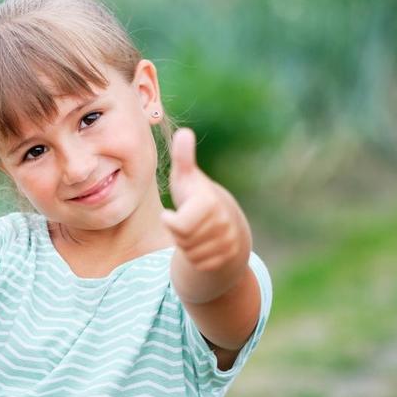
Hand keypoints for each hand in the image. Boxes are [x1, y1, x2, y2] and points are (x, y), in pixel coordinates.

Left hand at [159, 128, 247, 271]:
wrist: (229, 226)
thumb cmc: (197, 199)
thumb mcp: (188, 179)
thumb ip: (183, 158)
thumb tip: (184, 132)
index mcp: (210, 203)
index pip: (180, 226)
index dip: (170, 222)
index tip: (168, 214)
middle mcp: (222, 224)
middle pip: (182, 240)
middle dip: (178, 233)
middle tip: (184, 222)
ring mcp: (226, 243)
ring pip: (189, 253)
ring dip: (185, 245)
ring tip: (193, 231)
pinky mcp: (226, 260)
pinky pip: (197, 264)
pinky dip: (193, 257)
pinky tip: (200, 245)